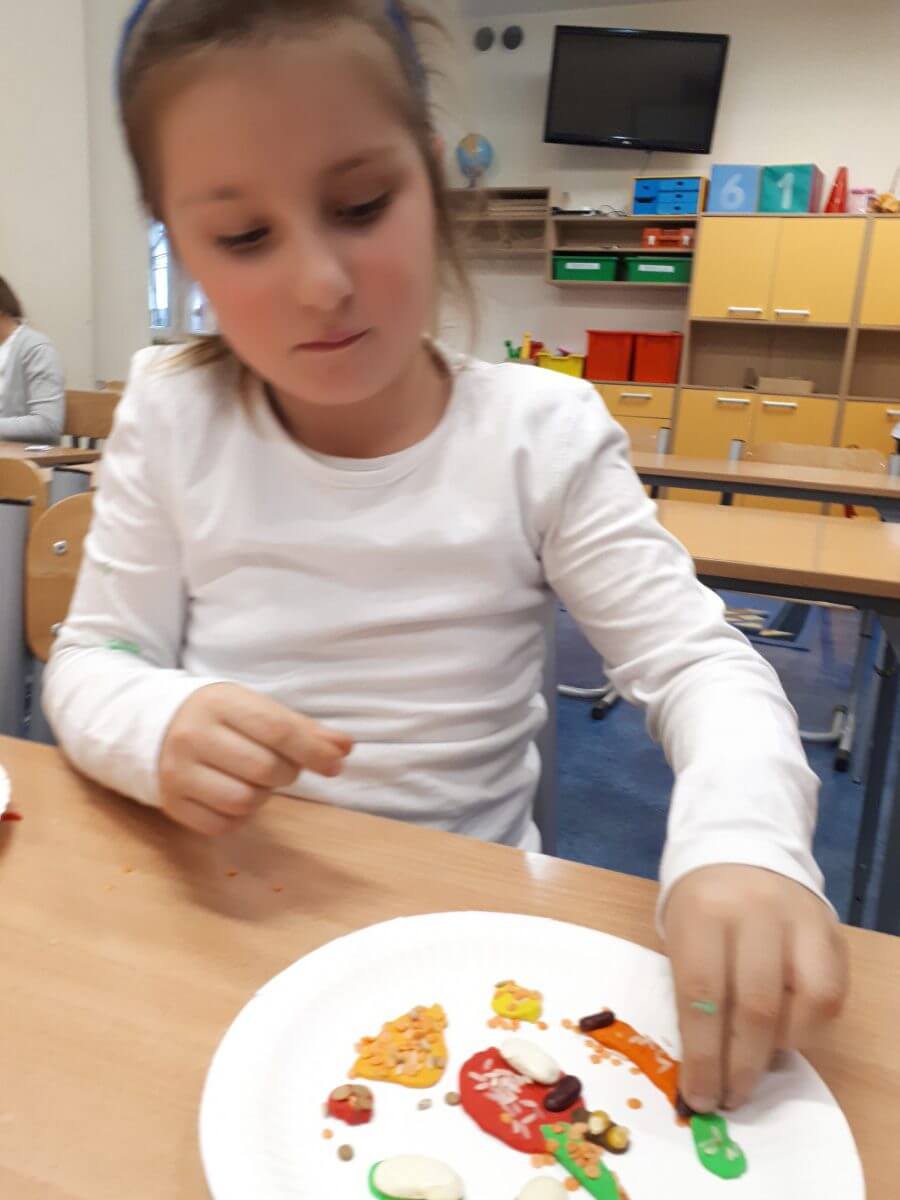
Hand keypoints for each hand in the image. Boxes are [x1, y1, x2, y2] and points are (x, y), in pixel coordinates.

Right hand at [157, 683, 352, 834]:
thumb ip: (302, 728)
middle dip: (286, 772)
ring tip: (255, 779)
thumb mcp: (256, 708)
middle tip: (281, 765)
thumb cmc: (221, 718)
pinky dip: (239, 816)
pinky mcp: (172, 804)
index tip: (337, 763)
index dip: (313, 750)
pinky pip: (222, 825)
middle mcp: (193, 736)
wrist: (155, 727)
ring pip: (244, 801)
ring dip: (263, 795)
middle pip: (264, 769)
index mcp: (219, 703)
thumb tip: (344, 748)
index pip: (277, 729)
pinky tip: (234, 793)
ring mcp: (178, 772)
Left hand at [663, 864, 847, 1111]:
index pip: (701, 995)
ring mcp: (797, 919)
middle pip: (752, 1006)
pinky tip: (786, 1034)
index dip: (702, 1056)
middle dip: (739, 1066)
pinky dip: (809, 1027)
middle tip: (729, 1098)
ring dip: (777, 1049)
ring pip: (800, 1003)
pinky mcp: (828, 930)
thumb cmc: (700, 905)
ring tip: (756, 1066)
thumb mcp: (679, 934)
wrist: (739, 849)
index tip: (699, 1096)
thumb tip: (701, 1068)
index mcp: (702, 913)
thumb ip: (691, 990)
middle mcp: (752, 912)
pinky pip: (830, 994)